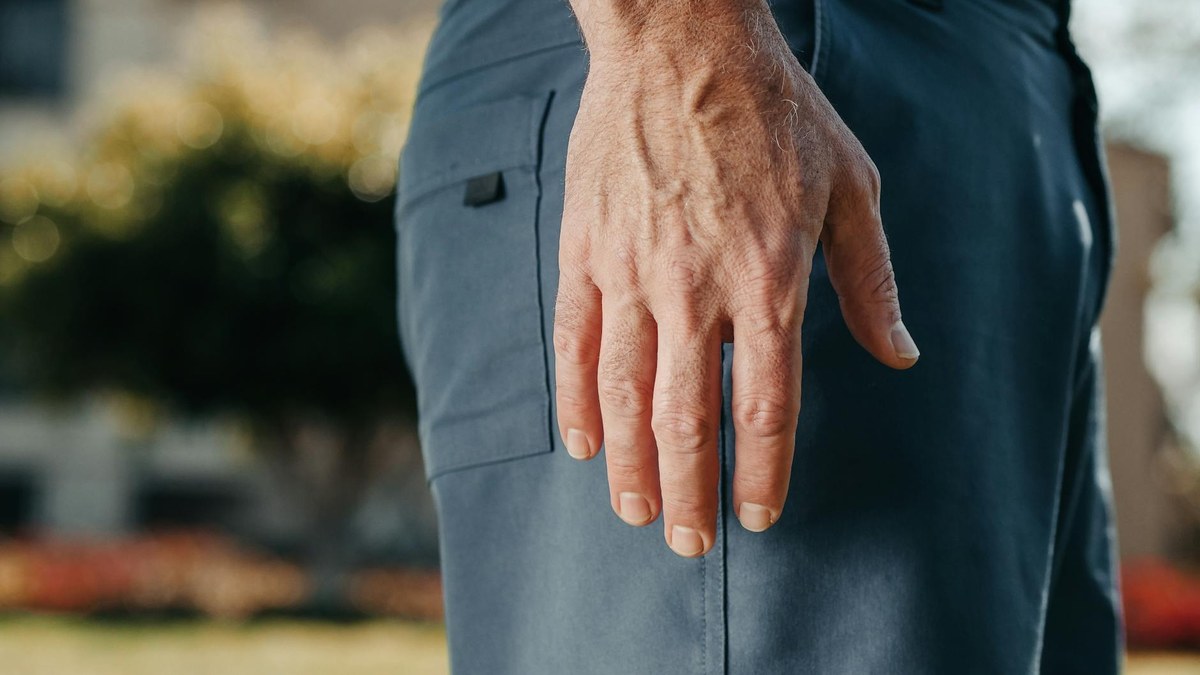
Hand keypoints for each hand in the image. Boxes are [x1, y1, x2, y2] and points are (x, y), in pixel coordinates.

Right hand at [553, 0, 919, 556]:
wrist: (682, 42)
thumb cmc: (774, 110)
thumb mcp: (851, 185)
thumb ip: (870, 281)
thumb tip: (900, 354)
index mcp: (767, 278)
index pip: (764, 405)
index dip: (762, 472)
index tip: (759, 514)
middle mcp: (695, 287)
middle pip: (687, 417)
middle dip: (692, 491)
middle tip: (690, 543)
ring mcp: (630, 271)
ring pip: (624, 392)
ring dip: (631, 463)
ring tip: (636, 511)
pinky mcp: (585, 249)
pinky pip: (573, 340)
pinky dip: (575, 400)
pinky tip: (582, 444)